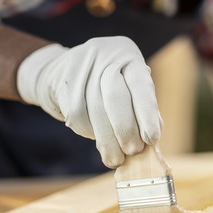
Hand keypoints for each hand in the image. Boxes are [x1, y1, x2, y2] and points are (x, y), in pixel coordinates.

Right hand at [16, 36, 162, 166]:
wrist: (60, 71)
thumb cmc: (106, 84)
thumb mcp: (128, 84)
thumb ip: (142, 107)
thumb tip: (151, 141)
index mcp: (127, 54)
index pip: (141, 84)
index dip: (147, 114)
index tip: (152, 139)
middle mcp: (104, 56)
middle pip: (115, 96)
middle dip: (126, 129)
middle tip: (133, 151)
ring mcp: (81, 68)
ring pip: (94, 111)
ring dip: (107, 140)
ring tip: (116, 158)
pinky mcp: (63, 83)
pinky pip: (78, 115)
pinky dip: (89, 132)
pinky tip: (96, 137)